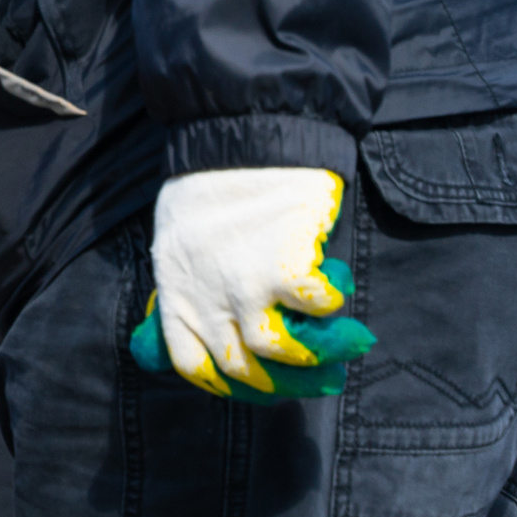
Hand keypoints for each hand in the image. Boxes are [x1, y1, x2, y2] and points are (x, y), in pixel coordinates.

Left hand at [140, 167, 375, 400]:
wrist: (244, 132)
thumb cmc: (214, 180)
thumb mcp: (179, 235)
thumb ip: (194, 279)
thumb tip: (223, 324)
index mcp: (174, 288)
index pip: (191, 362)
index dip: (226, 383)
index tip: (259, 383)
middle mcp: (205, 296)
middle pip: (244, 369)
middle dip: (287, 382)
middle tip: (321, 378)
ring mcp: (245, 286)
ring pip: (283, 352)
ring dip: (318, 351)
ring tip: (342, 340)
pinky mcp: (285, 269)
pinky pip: (319, 309)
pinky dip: (334, 303)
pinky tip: (337, 283)